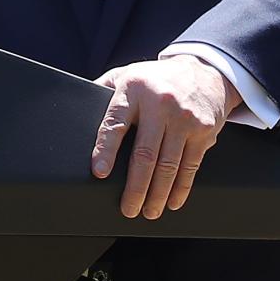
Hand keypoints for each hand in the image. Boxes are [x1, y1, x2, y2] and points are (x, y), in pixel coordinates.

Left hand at [90, 55, 241, 218]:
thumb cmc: (155, 79)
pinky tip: (172, 201)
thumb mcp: (126, 75)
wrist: (203, 69)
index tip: (99, 172)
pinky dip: (181, 188)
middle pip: (145, 153)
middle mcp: (160, 104)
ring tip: (149, 211)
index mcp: (133, 91)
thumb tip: (75, 110)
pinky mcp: (204, 130)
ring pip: (169, 164)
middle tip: (128, 208)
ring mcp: (185, 118)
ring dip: (158, 194)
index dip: (105, 149)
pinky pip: (191, 165)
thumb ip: (103, 91)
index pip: (115, 123)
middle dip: (136, 187)